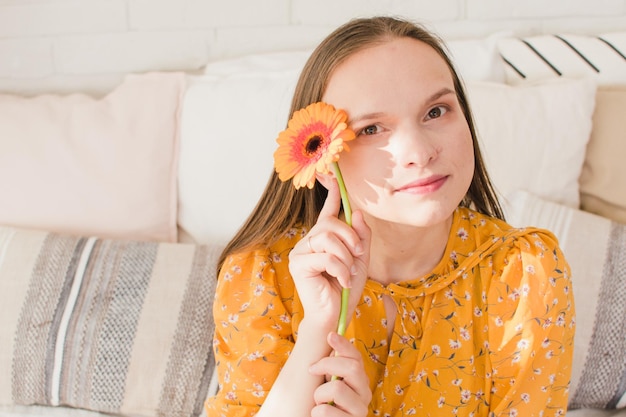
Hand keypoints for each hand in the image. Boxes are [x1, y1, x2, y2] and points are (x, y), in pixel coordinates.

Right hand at [288, 180, 370, 332]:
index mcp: (324, 238)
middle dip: (350, 239)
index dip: (330, 191)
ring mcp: (300, 252)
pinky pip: (325, 256)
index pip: (327, 210)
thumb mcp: (360, 260)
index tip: (328, 173)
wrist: (335, 315)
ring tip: (347, 274)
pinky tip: (341, 281)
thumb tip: (358, 212)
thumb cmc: (345, 289)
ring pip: (327, 239)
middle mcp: (309, 241)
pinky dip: (339, 269)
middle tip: (359, 257)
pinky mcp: (298, 264)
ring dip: (345, 257)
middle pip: (330, 224)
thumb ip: (361, 236)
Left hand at [309, 332, 371, 416]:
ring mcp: (360, 410)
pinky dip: (316, 412)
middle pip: (353, 367)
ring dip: (319, 394)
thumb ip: (328, 360)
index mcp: (359, 378)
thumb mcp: (324, 379)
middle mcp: (364, 392)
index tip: (330, 335)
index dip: (344, 345)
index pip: (356, 357)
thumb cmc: (321, 401)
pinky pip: (325, 411)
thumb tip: (329, 326)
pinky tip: (319, 415)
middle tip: (312, 370)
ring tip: (319, 402)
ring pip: (337, 389)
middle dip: (327, 365)